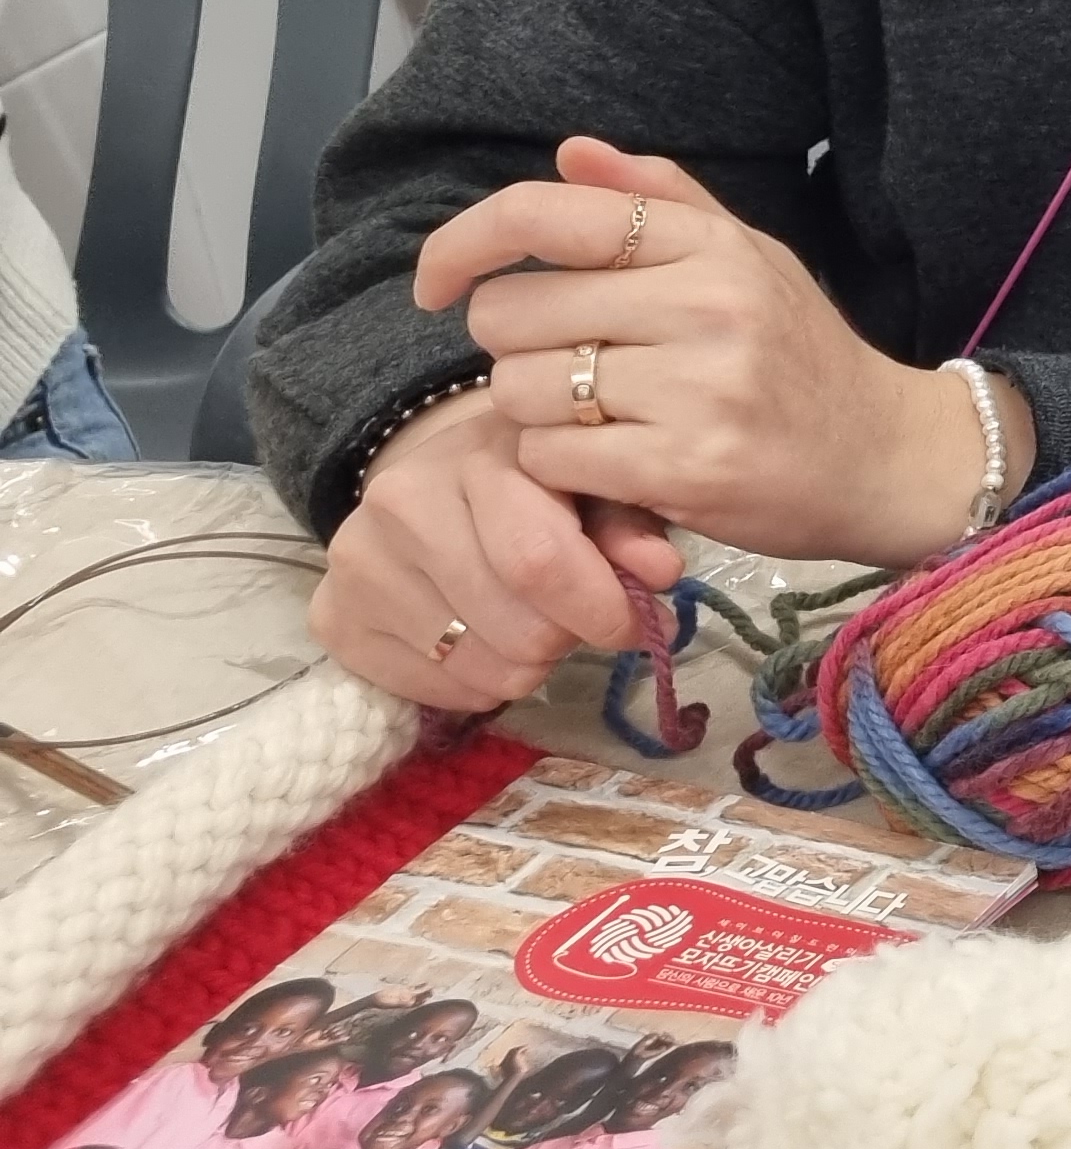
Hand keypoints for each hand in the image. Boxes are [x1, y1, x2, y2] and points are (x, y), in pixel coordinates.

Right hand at [313, 385, 682, 711]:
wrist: (435, 479)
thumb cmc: (536, 483)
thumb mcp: (596, 485)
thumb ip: (632, 527)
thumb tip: (660, 574)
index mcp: (477, 457)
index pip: (539, 561)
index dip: (604, 609)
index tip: (642, 624)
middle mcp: (400, 504)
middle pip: (517, 629)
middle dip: (570, 637)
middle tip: (577, 618)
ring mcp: (355, 563)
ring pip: (481, 669)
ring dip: (527, 664)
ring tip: (530, 622)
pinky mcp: (332, 617)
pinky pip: (434, 691)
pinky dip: (478, 683)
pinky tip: (484, 640)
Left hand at [419, 138, 1025, 567]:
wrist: (887, 458)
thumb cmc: (804, 357)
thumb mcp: (750, 258)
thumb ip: (663, 200)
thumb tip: (569, 151)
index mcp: (710, 244)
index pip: (547, 213)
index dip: (462, 242)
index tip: (436, 282)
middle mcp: (705, 303)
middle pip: (511, 310)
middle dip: (513, 347)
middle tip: (564, 368)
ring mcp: (698, 387)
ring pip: (520, 389)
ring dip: (533, 414)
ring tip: (592, 418)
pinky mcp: (685, 467)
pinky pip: (550, 458)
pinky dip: (558, 467)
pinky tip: (605, 463)